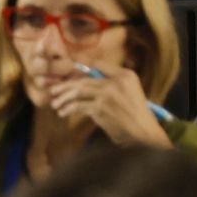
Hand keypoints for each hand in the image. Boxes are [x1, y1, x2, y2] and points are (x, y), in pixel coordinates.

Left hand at [47, 66, 173, 147]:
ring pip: (79, 91)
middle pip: (84, 80)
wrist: (143, 132)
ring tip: (55, 103)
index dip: (80, 68)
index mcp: (126, 75)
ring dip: (64, 98)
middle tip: (53, 91)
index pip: (98, 65)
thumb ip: (115, 82)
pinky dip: (69, 108)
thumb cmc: (136, 114)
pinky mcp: (101, 108)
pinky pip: (79, 105)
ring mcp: (107, 94)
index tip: (67, 75)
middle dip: (65, 86)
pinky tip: (63, 112)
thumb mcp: (131, 92)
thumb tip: (90, 80)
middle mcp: (116, 81)